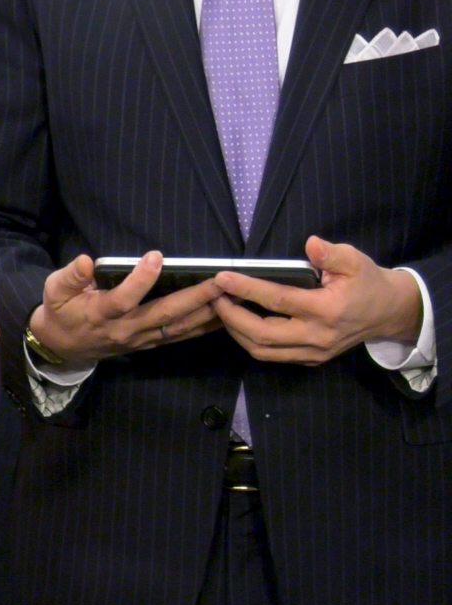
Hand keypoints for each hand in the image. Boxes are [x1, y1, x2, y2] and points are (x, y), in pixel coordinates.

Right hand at [31, 251, 223, 364]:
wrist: (65, 347)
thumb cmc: (61, 312)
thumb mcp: (54, 290)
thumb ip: (70, 276)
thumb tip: (85, 261)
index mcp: (101, 313)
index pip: (123, 298)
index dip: (140, 279)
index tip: (156, 256)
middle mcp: (126, 328)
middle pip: (164, 314)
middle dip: (195, 297)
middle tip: (219, 281)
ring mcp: (142, 338)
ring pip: (179, 326)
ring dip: (208, 312)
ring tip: (232, 295)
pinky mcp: (151, 342)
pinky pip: (182, 335)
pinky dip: (205, 326)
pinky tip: (225, 315)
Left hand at [213, 236, 423, 364]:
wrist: (388, 312)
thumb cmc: (367, 282)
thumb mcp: (355, 261)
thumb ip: (331, 254)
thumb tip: (310, 244)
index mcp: (327, 310)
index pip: (278, 301)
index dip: (247, 289)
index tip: (222, 278)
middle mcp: (318, 336)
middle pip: (262, 334)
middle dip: (231, 317)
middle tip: (215, 297)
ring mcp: (314, 353)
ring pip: (263, 351)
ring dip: (236, 332)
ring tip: (222, 309)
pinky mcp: (311, 360)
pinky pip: (273, 356)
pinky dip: (251, 342)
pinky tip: (240, 324)